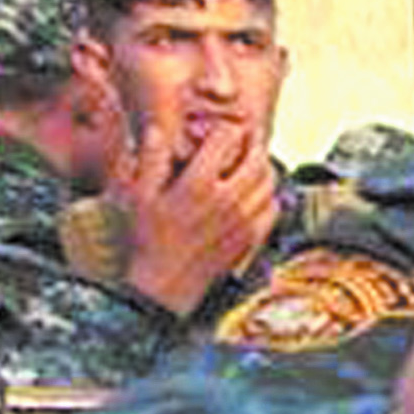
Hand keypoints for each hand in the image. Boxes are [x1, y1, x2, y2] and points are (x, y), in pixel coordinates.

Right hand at [106, 117, 282, 313]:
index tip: (219, 131)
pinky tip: (256, 193)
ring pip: (269, 182)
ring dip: (263, 167)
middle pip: (257, 158)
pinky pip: (273, 208)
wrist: (165, 284)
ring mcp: (243, 221)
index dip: (225, 129)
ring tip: (250, 163)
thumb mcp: (140, 195)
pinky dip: (269, 195)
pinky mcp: (251, 238)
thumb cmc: (148, 239)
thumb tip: (159, 130)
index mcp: (198, 185)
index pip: (227, 139)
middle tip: (244, 140)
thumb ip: (151, 159)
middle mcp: (227, 200)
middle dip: (252, 144)